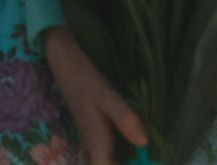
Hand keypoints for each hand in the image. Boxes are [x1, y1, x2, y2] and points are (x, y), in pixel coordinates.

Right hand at [42, 26, 146, 164]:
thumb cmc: (85, 79)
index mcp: (98, 144)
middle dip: (129, 162)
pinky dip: (125, 150)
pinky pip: (110, 149)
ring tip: (146, 152)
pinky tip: (137, 139)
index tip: (147, 161)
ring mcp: (94, 139)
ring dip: (126, 158)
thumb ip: (124, 118)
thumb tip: (145, 142)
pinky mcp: (97, 129)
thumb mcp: (106, 96)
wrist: (65, 62)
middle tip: (150, 156)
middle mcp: (95, 146)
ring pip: (109, 158)